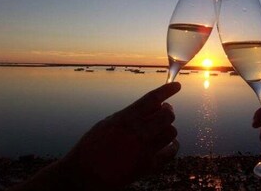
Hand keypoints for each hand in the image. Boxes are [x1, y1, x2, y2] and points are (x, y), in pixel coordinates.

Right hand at [59, 82, 180, 188]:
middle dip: (168, 111)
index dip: (167, 90)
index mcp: (125, 119)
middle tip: (164, 110)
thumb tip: (154, 106)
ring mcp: (144, 150)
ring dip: (168, 128)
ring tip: (162, 128)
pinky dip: (173, 146)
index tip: (176, 86)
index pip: (152, 99)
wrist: (83, 175)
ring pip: (171, 132)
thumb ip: (130, 114)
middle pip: (167, 115)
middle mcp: (137, 132)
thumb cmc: (93, 146)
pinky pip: (171, 152)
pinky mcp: (148, 166)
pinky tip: (170, 144)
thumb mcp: (108, 123)